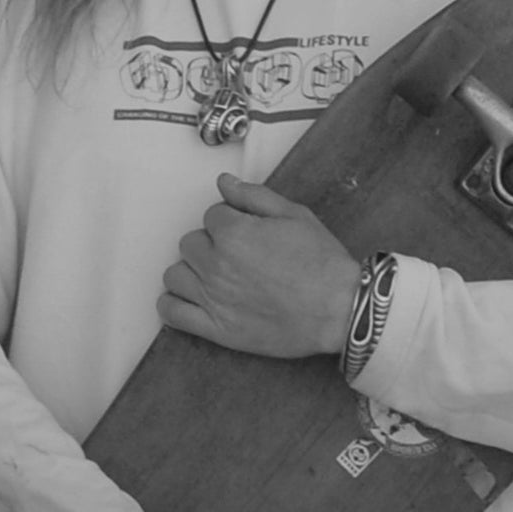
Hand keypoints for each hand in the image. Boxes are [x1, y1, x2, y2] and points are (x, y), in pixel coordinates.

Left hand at [156, 173, 361, 358]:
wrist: (340, 309)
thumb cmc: (322, 263)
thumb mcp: (294, 215)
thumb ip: (253, 195)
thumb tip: (224, 182)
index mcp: (233, 233)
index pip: (211, 216)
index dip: (230, 221)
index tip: (247, 233)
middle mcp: (216, 265)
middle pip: (190, 243)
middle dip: (210, 244)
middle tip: (237, 255)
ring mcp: (213, 298)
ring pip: (175, 274)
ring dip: (191, 271)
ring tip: (215, 277)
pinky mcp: (216, 329)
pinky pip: (172, 313)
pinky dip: (173, 304)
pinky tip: (191, 299)